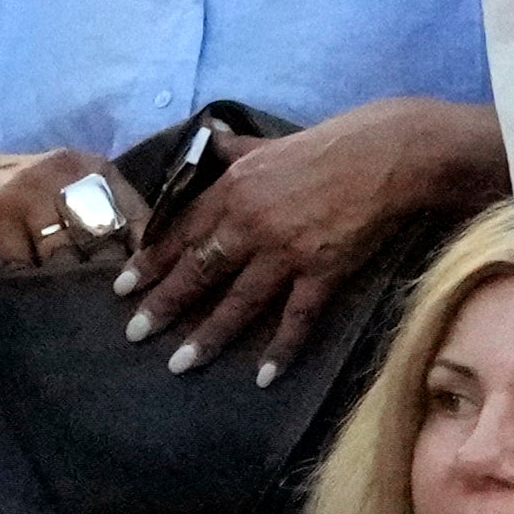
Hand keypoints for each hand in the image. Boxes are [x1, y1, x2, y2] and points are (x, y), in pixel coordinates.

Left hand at [123, 98, 454, 369]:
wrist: (389, 154)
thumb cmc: (330, 144)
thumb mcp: (271, 141)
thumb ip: (235, 148)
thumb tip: (207, 136)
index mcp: (235, 188)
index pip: (181, 231)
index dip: (151, 262)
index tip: (124, 287)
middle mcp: (251, 222)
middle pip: (200, 271)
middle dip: (164, 305)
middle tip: (136, 334)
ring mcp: (286, 250)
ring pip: (238, 301)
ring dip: (208, 336)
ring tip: (180, 364)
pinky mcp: (323, 270)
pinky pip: (297, 317)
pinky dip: (281, 348)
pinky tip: (264, 376)